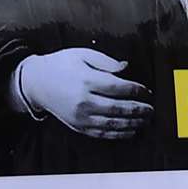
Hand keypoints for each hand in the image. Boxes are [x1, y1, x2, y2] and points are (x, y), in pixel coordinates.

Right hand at [19, 48, 151, 138]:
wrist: (36, 82)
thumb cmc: (61, 65)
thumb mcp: (82, 54)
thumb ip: (105, 61)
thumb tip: (126, 67)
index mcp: (86, 80)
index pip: (119, 88)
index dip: (136, 90)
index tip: (146, 91)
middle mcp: (84, 101)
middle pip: (119, 108)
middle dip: (139, 110)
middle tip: (151, 109)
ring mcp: (80, 116)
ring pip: (113, 124)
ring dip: (133, 124)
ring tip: (145, 121)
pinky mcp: (78, 126)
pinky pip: (102, 133)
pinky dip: (119, 134)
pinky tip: (131, 131)